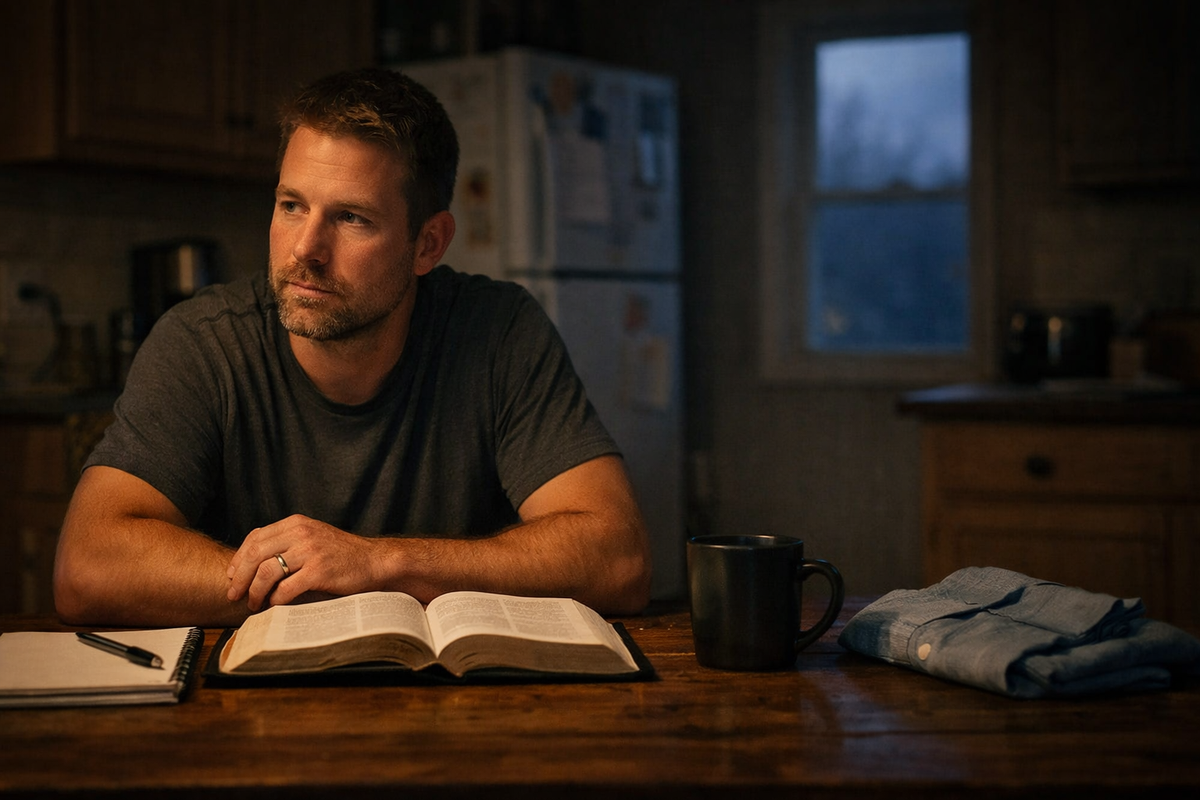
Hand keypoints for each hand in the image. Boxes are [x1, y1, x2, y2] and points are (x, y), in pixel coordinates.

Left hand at [226, 515, 382, 610]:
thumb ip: (287, 542)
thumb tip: (253, 560)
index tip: (231, 575)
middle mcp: (301, 533)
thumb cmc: (341, 554)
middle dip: (239, 577)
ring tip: (253, 603)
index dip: (238, 558)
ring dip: (255, 591)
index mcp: (296, 524)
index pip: (256, 538)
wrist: (373, 562)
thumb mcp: (312, 537)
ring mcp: (310, 551)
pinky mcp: (319, 571)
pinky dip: (275, 600)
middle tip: (233, 594)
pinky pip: (286, 588)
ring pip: (267, 572)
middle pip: (256, 554)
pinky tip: (274, 606)